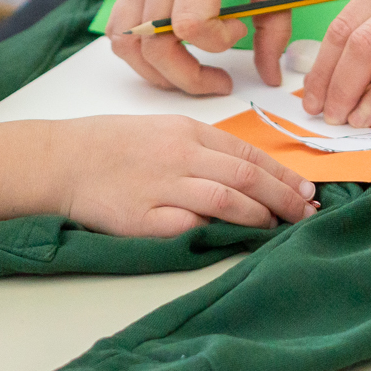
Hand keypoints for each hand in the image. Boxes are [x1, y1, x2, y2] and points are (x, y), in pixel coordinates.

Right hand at [53, 115, 316, 236]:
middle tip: (307, 213)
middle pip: (246, 175)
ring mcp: (161, 186)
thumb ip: (202, 149)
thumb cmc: (113, 144)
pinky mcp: (142, 218)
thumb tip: (247, 173)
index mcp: (187, 131)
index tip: (307, 190)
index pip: (248, 153)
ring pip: (225, 199)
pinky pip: (188, 226)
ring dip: (258, 215)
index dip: (282, 174)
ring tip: (276, 227)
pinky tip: (229, 238)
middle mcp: (179, 155)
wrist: (63, 159)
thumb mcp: (163, 131)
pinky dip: (213, 232)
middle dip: (283, 197)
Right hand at [109, 0, 293, 96]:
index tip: (240, 26)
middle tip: (218, 80)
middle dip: (188, 76)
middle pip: (154, 43)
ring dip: (157, 71)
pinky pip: (117, 28)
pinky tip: (168, 49)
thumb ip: (276, 21)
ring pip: (127, 43)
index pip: (190, 23)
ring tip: (190, 72)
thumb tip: (270, 74)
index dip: (218, 42)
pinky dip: (137, 51)